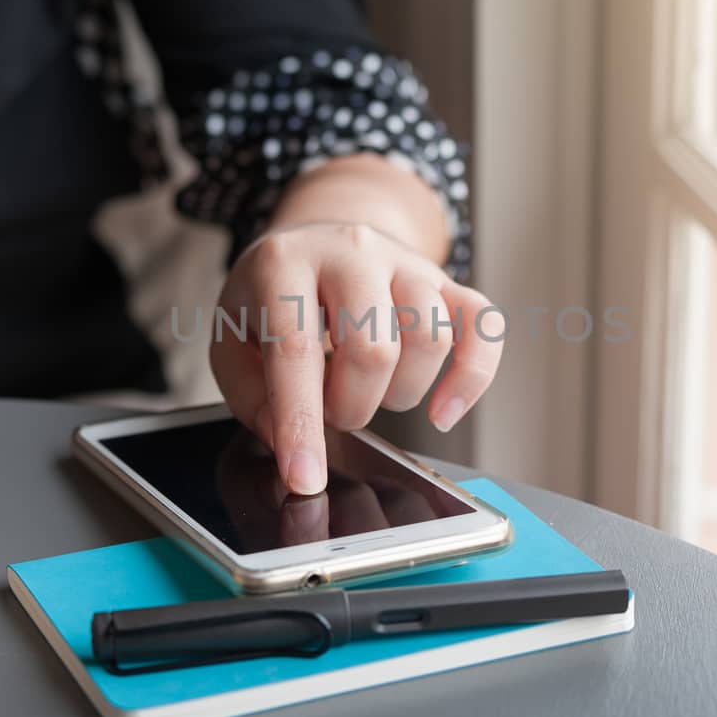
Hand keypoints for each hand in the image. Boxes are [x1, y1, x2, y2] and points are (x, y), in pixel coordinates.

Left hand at [210, 221, 503, 494]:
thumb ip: (252, 395)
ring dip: (400, 393)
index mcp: (284, 265)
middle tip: (330, 408)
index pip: (296, 349)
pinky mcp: (446, 281)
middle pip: (373, 349)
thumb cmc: (272, 299)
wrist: (317, 239)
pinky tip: (443, 411)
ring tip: (369, 392)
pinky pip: (484, 327)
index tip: (304, 477)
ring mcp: (405, 263)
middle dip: (351, 406)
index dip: (301, 421)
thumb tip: (291, 441)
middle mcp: (351, 253)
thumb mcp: (231, 338)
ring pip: (430, 338)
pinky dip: (472, 378)